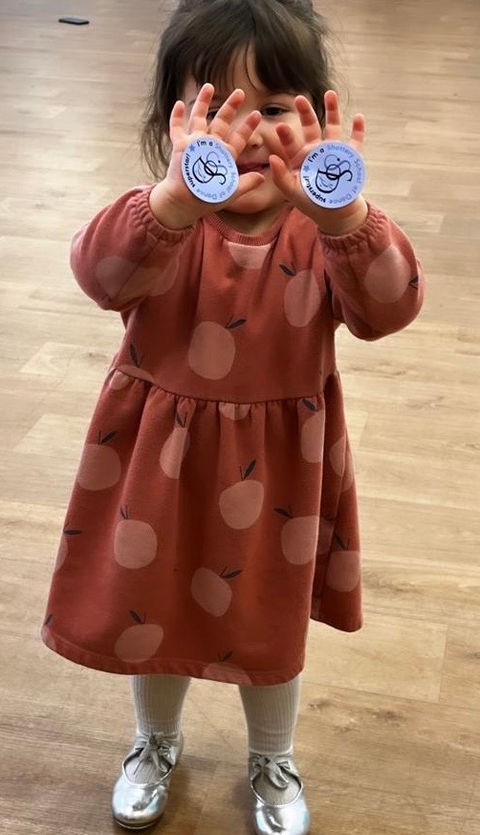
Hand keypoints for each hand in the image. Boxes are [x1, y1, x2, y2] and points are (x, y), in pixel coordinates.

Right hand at [150, 84, 263, 228]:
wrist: (185, 203)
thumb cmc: (208, 199)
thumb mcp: (231, 192)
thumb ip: (246, 184)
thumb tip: (262, 177)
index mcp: (224, 155)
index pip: (239, 138)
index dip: (247, 126)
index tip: (257, 114)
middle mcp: (210, 146)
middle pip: (221, 122)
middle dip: (230, 107)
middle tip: (240, 92)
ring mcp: (194, 144)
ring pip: (199, 119)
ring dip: (204, 103)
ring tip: (210, 86)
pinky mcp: (179, 147)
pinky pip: (177, 129)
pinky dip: (177, 116)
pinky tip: (181, 104)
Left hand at [269, 91, 367, 234]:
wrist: (333, 213)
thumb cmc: (309, 203)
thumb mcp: (292, 192)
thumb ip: (281, 177)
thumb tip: (272, 158)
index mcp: (299, 157)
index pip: (291, 143)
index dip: (286, 135)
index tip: (280, 127)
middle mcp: (316, 150)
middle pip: (310, 127)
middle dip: (305, 113)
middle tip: (299, 98)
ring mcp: (333, 152)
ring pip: (333, 127)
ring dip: (332, 111)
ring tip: (330, 94)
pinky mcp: (350, 157)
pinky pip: (356, 141)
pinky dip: (358, 130)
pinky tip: (359, 117)